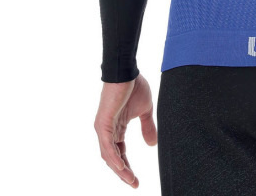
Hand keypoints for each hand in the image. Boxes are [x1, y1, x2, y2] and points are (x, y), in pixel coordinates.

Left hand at [94, 73, 157, 187]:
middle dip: (124, 172)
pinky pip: (106, 145)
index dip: (128, 167)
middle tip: (134, 183)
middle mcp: (107, 131)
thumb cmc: (134, 86)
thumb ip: (147, 127)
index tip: (136, 180)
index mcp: (116, 128)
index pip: (120, 153)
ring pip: (109, 155)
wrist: (127, 71)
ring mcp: (103, 128)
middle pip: (113, 158)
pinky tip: (121, 167)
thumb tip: (152, 145)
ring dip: (119, 169)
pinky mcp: (103, 123)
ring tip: (129, 179)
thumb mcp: (145, 110)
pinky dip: (113, 157)